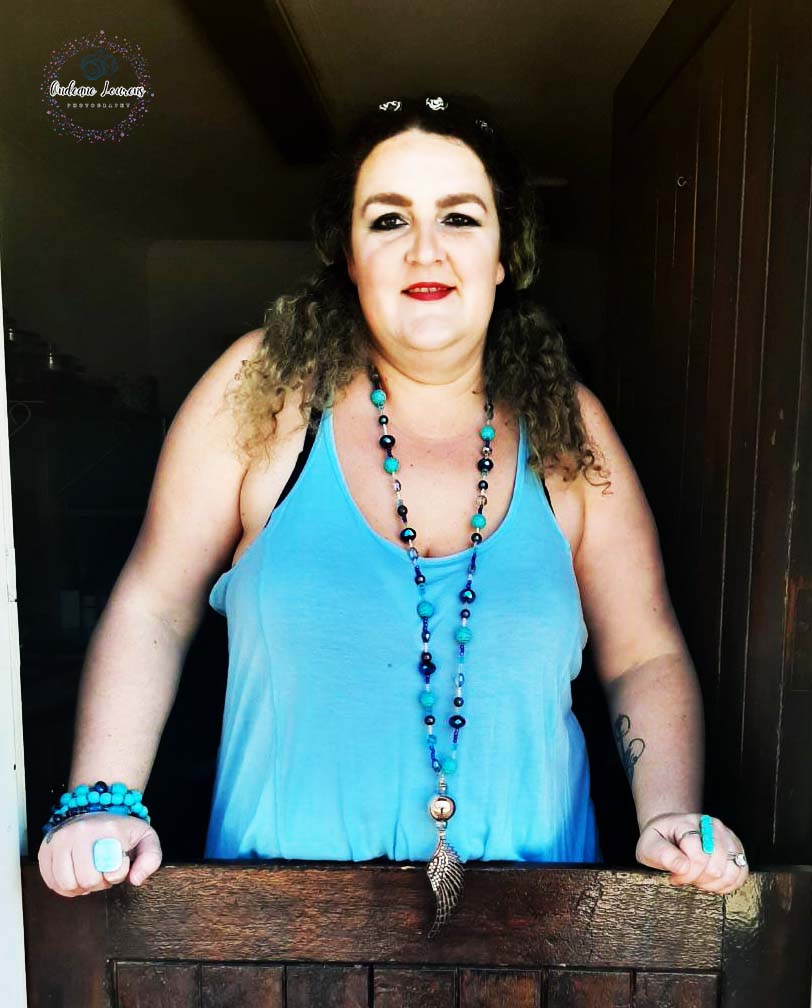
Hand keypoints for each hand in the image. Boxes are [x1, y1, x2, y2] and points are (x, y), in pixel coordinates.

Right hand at [38, 812, 162, 897]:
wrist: (98, 811)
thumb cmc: (121, 830)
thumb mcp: (146, 838)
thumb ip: (151, 859)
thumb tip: (135, 879)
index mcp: (108, 829)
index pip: (113, 871)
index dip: (118, 874)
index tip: (119, 862)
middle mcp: (81, 831)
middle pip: (88, 880)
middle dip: (99, 883)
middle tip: (103, 870)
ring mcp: (60, 839)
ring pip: (66, 884)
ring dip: (80, 887)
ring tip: (89, 873)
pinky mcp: (45, 849)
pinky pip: (51, 882)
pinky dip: (64, 887)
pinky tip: (75, 875)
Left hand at [635, 812, 748, 894]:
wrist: (672, 832)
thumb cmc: (661, 841)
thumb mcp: (649, 846)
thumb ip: (662, 854)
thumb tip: (683, 867)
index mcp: (688, 823)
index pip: (697, 856)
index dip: (685, 874)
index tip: (673, 876)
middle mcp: (712, 826)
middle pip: (716, 866)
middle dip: (699, 879)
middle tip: (686, 878)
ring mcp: (728, 836)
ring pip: (732, 870)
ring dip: (713, 883)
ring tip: (698, 880)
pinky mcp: (737, 849)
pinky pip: (741, 873)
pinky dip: (727, 884)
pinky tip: (711, 882)